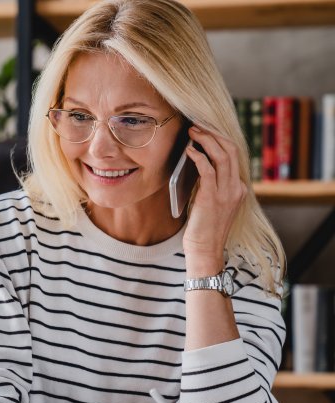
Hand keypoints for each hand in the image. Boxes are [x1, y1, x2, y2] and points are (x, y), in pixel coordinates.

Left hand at [182, 126, 246, 273]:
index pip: (234, 155)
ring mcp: (226, 193)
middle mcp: (237, 188)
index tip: (206, 129)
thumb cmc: (203, 228)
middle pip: (231, 150)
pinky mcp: (212, 197)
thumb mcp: (211, 202)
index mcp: (239, 189)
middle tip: (198, 124)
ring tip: (193, 131)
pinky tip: (189, 150)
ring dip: (206, 140)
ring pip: (222, 156)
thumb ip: (210, 184)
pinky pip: (207, 169)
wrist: (205, 250)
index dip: (220, 139)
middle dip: (214, 133)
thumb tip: (198, 162)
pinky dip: (198, 156)